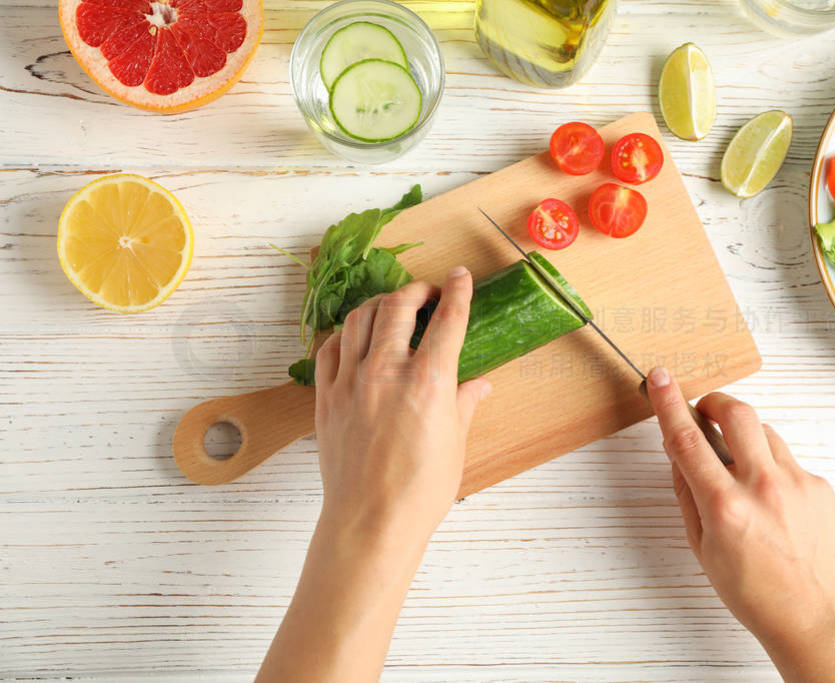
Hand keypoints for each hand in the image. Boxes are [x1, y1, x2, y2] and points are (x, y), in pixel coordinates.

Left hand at [258, 267, 490, 682]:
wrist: (371, 522)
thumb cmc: (420, 491)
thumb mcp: (455, 444)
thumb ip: (464, 404)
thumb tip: (478, 385)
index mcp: (429, 382)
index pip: (447, 320)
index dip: (457, 292)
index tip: (460, 277)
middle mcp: (387, 372)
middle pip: (398, 307)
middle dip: (416, 291)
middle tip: (427, 293)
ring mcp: (351, 382)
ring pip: (361, 319)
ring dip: (380, 304)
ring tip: (393, 308)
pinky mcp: (327, 397)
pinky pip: (331, 348)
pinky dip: (346, 333)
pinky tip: (357, 337)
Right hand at [645, 366, 834, 681]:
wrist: (811, 615)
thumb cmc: (751, 590)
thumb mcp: (701, 546)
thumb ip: (687, 493)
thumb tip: (678, 451)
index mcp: (724, 506)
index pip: (687, 439)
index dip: (668, 403)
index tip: (660, 378)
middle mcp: (762, 487)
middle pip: (737, 412)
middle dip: (715, 402)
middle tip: (706, 413)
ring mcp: (796, 483)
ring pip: (764, 432)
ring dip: (745, 439)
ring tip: (741, 473)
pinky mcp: (819, 486)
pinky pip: (787, 460)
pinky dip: (772, 469)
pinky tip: (772, 503)